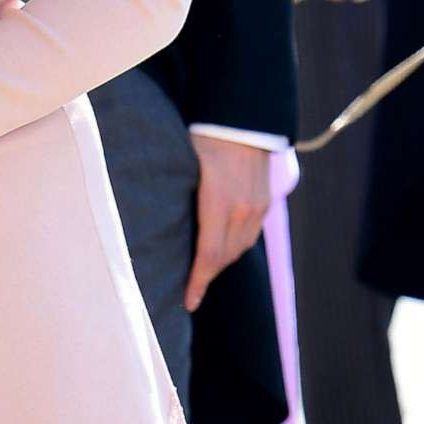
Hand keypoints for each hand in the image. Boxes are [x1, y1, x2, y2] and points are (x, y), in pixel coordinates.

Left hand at [186, 134, 270, 313]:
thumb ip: (176, 201)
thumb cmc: (205, 140)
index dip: (198, 283)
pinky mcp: (266, 202)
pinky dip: (235, 246)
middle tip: (190, 290)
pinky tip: (222, 248)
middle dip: (206, 276)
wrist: (243, 119)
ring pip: (239, 249)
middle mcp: (243, 210)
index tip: (188, 303)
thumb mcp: (184, 170)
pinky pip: (250, 235)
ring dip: (221, 263)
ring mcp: (258, 207)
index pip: (209, 256)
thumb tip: (156, 228)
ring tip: (203, 272)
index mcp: (219, 204)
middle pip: (224, 258)